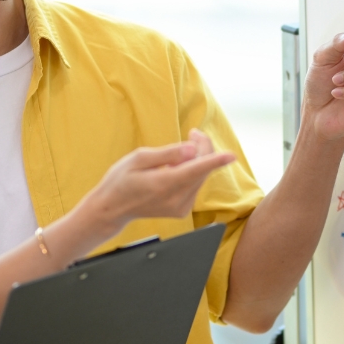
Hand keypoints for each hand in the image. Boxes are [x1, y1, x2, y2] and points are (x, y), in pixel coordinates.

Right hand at [77, 129, 235, 239]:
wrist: (112, 208)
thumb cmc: (121, 179)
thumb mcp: (139, 158)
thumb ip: (168, 153)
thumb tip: (192, 149)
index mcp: (163, 184)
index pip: (195, 170)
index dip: (215, 161)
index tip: (231, 155)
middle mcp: (175, 199)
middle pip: (201, 170)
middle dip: (202, 149)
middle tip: (193, 133)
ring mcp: (180, 208)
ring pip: (200, 178)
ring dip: (197, 160)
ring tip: (178, 152)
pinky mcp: (181, 210)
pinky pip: (194, 186)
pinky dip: (191, 173)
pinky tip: (176, 168)